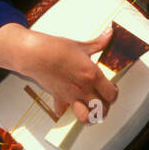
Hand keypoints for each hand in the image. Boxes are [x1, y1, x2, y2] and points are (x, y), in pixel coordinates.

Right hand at [0, 24, 118, 122]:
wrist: (34, 55)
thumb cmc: (56, 49)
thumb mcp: (81, 45)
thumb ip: (99, 42)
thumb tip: (110, 32)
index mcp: (92, 75)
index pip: (111, 94)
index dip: (114, 94)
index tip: (112, 89)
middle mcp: (83, 89)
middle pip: (101, 109)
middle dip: (106, 108)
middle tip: (104, 100)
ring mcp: (70, 96)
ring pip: (84, 117)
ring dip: (89, 116)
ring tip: (91, 109)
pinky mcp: (58, 97)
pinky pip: (62, 111)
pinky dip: (66, 111)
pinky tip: (68, 104)